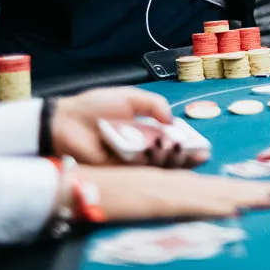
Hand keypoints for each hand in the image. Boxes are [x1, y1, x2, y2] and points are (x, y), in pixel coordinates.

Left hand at [52, 89, 202, 167]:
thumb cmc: (96, 106)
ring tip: (181, 150)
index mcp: (144, 132)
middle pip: (168, 157)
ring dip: (173, 160)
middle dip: (186, 157)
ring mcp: (130, 161)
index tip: (202, 147)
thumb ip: (154, 105)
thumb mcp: (130, 98)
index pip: (170, 142)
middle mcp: (140, 148)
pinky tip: (165, 155)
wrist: (67, 120)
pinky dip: (155, 165)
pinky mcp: (118, 170)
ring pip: (158, 166)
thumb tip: (172, 120)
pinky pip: (140, 171)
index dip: (187, 145)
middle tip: (200, 153)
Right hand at [83, 167, 269, 222]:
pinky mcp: (157, 201)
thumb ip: (160, 200)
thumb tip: (182, 204)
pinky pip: (192, 204)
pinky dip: (215, 205)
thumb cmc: (101, 190)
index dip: (242, 189)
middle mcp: (174, 183)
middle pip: (222, 188)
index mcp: (172, 183)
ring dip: (246, 196)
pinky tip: (234, 208)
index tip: (268, 192)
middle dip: (255, 191)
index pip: (215, 186)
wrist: (72, 185)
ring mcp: (167, 191)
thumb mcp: (138, 196)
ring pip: (215, 194)